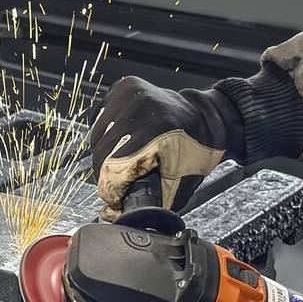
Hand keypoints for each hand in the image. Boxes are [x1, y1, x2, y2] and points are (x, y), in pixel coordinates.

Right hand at [90, 76, 243, 217]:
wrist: (206, 116)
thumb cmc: (196, 150)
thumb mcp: (179, 186)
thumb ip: (147, 204)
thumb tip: (112, 214)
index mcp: (154, 132)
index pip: (112, 170)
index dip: (113, 192)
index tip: (118, 200)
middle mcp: (138, 108)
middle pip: (101, 156)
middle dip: (109, 176)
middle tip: (127, 181)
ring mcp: (128, 95)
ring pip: (96, 139)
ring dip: (106, 155)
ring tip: (129, 157)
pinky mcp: (122, 88)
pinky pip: (100, 121)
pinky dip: (107, 135)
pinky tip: (126, 138)